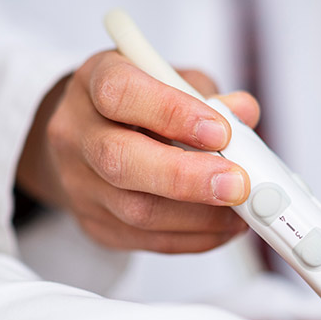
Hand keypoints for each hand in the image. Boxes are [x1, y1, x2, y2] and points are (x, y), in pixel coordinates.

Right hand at [16, 50, 260, 252]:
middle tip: (237, 184)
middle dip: (188, 177)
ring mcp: (80, 183)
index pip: (122, 94)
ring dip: (201, 216)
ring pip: (137, 211)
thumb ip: (207, 94)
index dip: (173, 113)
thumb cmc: (139, 103)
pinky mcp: (94, 223)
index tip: (220, 132)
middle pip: (121, 161)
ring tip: (242, 210)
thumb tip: (243, 112)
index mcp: (95, 81)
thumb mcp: (171, 79)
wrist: (88, 137)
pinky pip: (148, 240)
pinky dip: (196, 237)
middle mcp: (77, 132)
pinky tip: (224, 227)